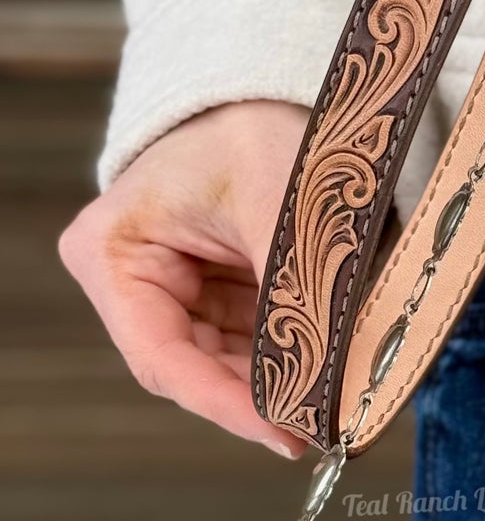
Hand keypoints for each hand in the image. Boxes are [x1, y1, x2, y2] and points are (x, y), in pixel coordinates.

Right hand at [59, 101, 311, 456]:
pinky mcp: (217, 291)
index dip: (224, 404)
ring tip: (335, 407)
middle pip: (195, 370)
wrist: (269, 87)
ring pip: (227, 364)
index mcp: (113, 255)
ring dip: (280, 384)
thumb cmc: (252, 125)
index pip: (163, 358)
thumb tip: (324, 374)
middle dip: (260, 399)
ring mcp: (175, 291)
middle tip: (323, 430)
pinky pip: (253, 341)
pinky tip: (329, 375)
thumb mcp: (276, 201)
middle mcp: (132, 281)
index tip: (282, 433)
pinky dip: (290, 358)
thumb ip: (293, 288)